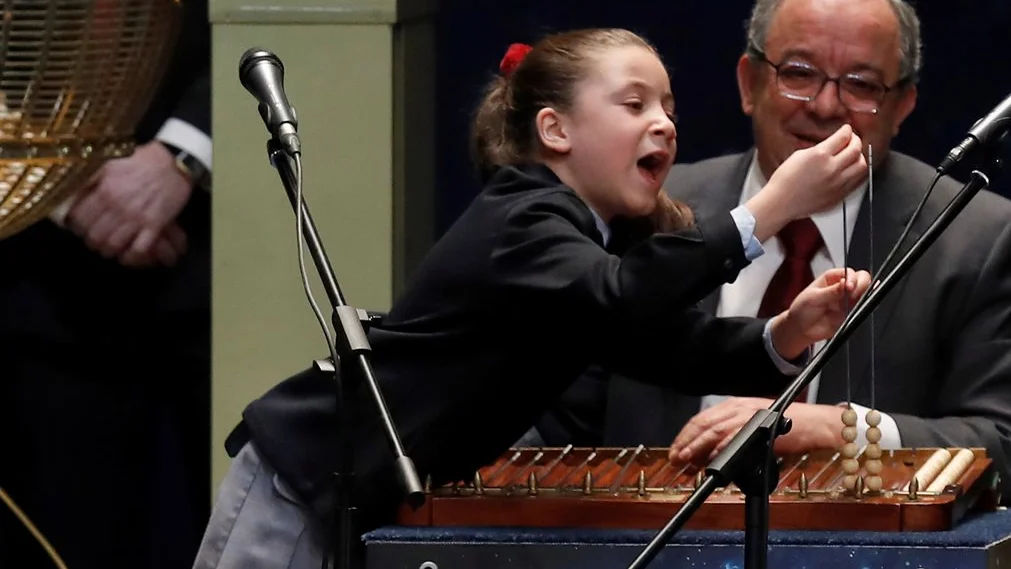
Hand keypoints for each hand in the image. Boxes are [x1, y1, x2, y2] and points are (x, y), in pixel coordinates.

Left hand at [65, 141, 192, 266]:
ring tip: (109, 246)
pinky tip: (127, 254)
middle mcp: (118, 206)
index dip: (76, 225)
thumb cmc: (142, 161)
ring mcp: (138, 217)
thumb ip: (91, 179)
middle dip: (92, 240)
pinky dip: (130, 256)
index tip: (79, 226)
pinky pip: (138, 249)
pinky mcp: (155, 225)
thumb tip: (73, 191)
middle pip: (95, 236)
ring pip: (114, 245)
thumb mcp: (110, 163)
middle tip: (94, 238)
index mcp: (105, 190)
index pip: (80, 218)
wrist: (174, 163)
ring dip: (109, 249)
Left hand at [667, 397, 845, 466]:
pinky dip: (719, 449)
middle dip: (685, 442)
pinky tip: (711, 460)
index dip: (686, 435)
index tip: (676, 449)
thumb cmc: (787, 427)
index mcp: (734, 406)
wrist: (815, 424)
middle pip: (703, 423)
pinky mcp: (757, 426)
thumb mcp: (754, 429)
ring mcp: (747, 415)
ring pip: (713, 430)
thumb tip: (709, 457)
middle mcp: (737, 407)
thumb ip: (731, 439)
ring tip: (685, 460)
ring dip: (696, 447)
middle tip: (675, 458)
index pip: (702, 419)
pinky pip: (733, 438)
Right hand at [746, 124, 867, 241]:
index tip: (846, 130)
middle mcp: (831, 169)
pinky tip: (849, 169)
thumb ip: (820, 148)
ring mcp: (837, 183)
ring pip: (861, 165)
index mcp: (820, 155)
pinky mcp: (839, 195)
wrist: (781, 202)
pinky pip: (857, 181)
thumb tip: (833, 145)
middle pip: (856, 149)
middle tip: (852, 140)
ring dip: (859, 157)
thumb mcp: (799, 155)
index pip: (843, 136)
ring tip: (852, 156)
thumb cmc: (785, 181)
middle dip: (855, 140)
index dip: (847, 130)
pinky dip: (856, 172)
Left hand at [770, 267, 871, 359]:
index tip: (849, 287)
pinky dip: (863, 308)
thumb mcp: (814, 298)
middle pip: (862, 279)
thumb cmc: (802, 309)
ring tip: (851, 304)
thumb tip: (845, 283)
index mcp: (832, 278)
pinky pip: (862, 308)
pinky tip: (855, 310)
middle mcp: (842, 287)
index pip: (850, 273)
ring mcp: (848, 300)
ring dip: (862, 297)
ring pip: (865, 293)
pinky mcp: (851, 312)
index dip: (852, 279)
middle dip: (860, 286)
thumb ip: (831, 291)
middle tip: (852, 296)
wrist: (800, 329)